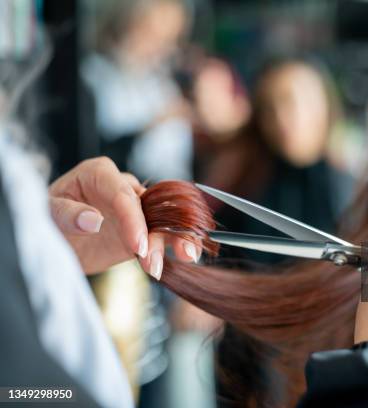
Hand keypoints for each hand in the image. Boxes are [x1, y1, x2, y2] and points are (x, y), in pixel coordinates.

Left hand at [49, 157, 200, 275]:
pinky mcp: (142, 230)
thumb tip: (93, 220)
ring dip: (175, 238)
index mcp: (99, 173)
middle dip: (159, 231)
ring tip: (182, 258)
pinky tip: (186, 256)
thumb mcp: (46, 214)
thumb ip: (67, 214)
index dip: (133, 218)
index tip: (137, 245)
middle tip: (155, 259)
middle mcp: (122, 188)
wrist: (52, 241)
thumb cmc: (45, 219)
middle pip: (149, 205)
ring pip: (163, 219)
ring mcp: (135, 209)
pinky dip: (177, 244)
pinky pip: (164, 234)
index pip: (122, 193)